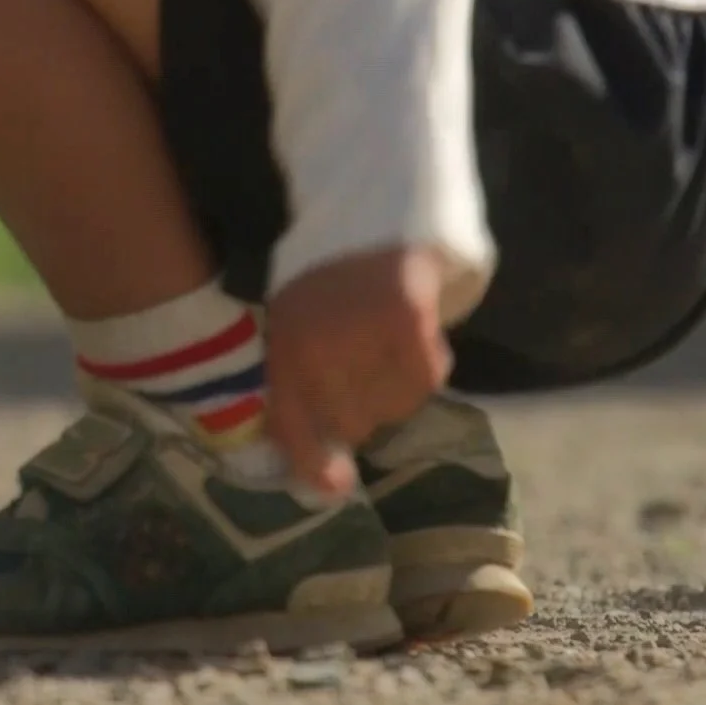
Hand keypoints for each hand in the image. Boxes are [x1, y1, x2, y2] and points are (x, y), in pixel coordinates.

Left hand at [264, 246, 454, 500]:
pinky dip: (425, 369)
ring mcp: (360, 334)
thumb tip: (325, 475)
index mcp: (279, 349)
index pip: (291, 424)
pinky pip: (426, 379)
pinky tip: (413, 345)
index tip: (336, 486)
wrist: (368, 218)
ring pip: (391, 407)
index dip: (312, 463)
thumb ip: (295, 393)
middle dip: (358, 411)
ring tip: (384, 352)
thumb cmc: (324, 284)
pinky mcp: (407, 320)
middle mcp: (315, 347)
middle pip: (349, 423)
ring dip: (393, 392)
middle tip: (362, 376)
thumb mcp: (289, 332)